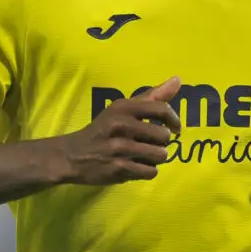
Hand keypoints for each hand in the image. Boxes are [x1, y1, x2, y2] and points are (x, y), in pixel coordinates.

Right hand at [61, 76, 181, 184]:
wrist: (73, 155)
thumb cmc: (103, 129)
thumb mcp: (122, 108)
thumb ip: (152, 96)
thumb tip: (177, 80)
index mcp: (123, 107)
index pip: (161, 109)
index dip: (174, 119)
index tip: (175, 128)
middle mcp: (121, 125)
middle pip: (164, 136)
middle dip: (161, 142)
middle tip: (149, 143)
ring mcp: (120, 148)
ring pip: (160, 155)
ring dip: (155, 158)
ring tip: (143, 155)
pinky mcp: (119, 168)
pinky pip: (150, 172)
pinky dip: (147, 171)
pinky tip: (136, 166)